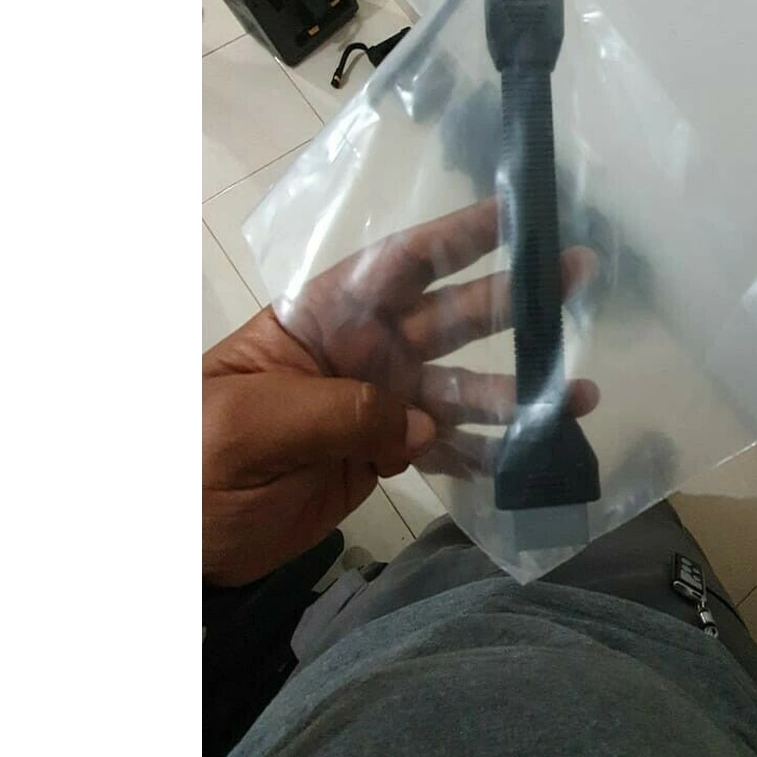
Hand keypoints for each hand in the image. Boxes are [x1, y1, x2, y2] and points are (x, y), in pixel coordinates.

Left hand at [203, 198, 597, 586]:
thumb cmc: (193, 458)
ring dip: (520, 391)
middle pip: (450, 317)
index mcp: (324, 320)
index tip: (516, 213)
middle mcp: (364, 352)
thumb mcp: (253, 419)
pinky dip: (491, 454)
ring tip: (580, 395)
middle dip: (513, 298)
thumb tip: (425, 419)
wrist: (176, 542)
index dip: (458, 235)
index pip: (399, 264)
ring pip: (463, 390)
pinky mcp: (387, 456)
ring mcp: (380, 406)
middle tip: (577, 276)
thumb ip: (340, 409)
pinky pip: (448, 449)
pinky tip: (537, 456)